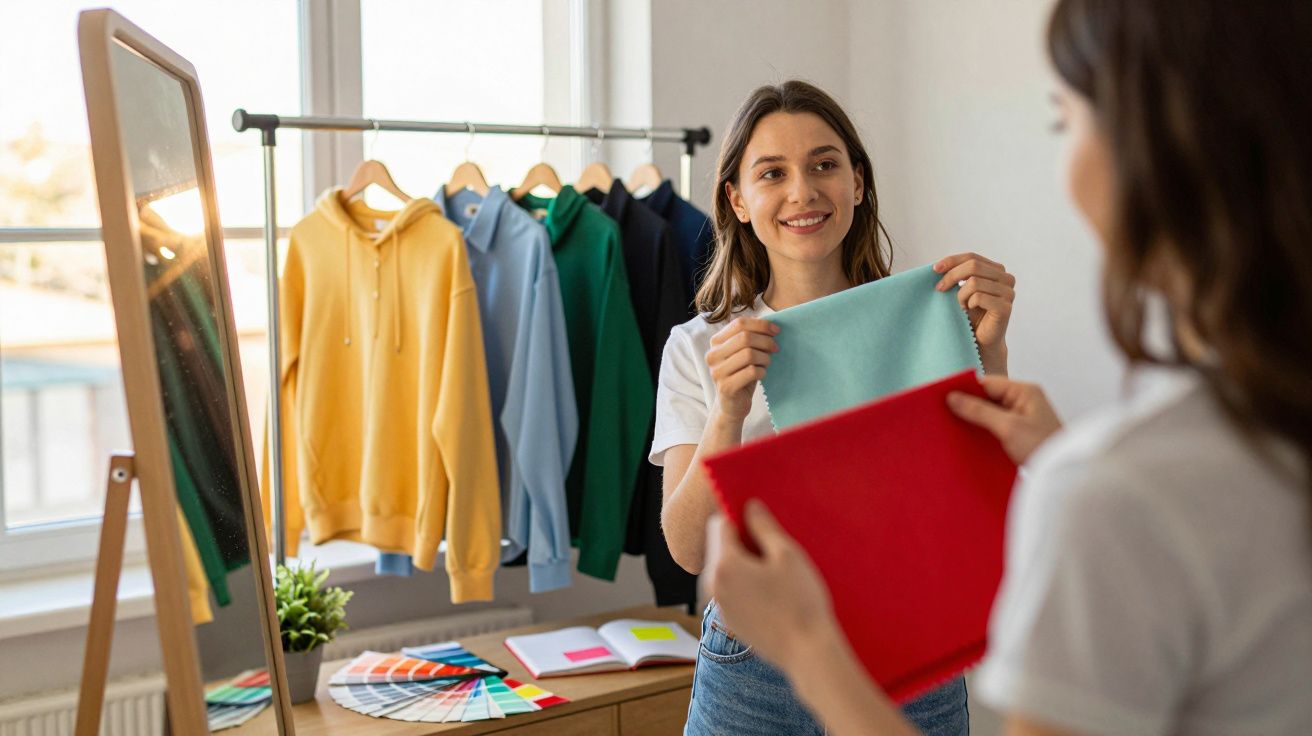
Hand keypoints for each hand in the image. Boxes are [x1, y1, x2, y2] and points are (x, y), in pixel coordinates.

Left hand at [705, 501, 837, 664]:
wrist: (806, 651)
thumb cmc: (800, 601)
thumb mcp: (787, 555)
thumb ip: (764, 526)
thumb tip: (749, 506)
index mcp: (724, 564)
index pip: (720, 524)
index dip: (739, 517)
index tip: (760, 523)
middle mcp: (712, 585)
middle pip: (719, 547)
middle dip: (740, 542)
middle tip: (773, 551)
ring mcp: (719, 606)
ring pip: (724, 570)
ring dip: (742, 564)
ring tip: (773, 574)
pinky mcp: (729, 622)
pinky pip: (730, 592)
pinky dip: (743, 586)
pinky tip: (771, 595)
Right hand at [706, 317, 778, 420]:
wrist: (732, 405)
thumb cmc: (741, 374)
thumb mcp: (744, 353)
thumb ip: (751, 337)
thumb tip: (769, 324)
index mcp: (716, 342)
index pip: (739, 323)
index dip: (760, 324)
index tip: (776, 330)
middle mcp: (712, 355)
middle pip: (745, 338)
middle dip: (765, 341)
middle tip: (775, 348)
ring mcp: (717, 372)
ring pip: (749, 354)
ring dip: (764, 358)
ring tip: (766, 363)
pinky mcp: (725, 387)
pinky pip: (751, 372)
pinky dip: (762, 372)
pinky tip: (761, 374)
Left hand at [934, 253, 1015, 374]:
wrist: (979, 341)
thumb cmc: (970, 315)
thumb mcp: (962, 289)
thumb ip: (958, 275)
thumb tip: (937, 266)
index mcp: (997, 270)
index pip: (972, 257)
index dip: (952, 260)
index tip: (934, 269)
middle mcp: (1006, 278)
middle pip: (973, 266)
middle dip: (952, 276)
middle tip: (939, 289)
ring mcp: (1008, 293)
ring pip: (974, 282)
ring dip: (960, 295)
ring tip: (960, 306)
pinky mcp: (1005, 307)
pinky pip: (979, 297)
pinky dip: (968, 304)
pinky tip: (968, 311)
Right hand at [947, 375, 1062, 464]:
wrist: (1063, 478)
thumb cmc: (1042, 447)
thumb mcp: (1008, 427)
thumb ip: (979, 411)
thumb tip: (953, 397)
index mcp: (1025, 391)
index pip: (988, 383)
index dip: (966, 390)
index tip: (943, 398)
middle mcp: (1024, 400)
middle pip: (988, 397)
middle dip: (969, 406)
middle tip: (946, 414)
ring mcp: (1023, 416)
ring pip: (991, 412)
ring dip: (976, 420)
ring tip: (955, 427)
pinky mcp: (1021, 432)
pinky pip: (996, 425)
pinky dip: (984, 430)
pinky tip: (971, 438)